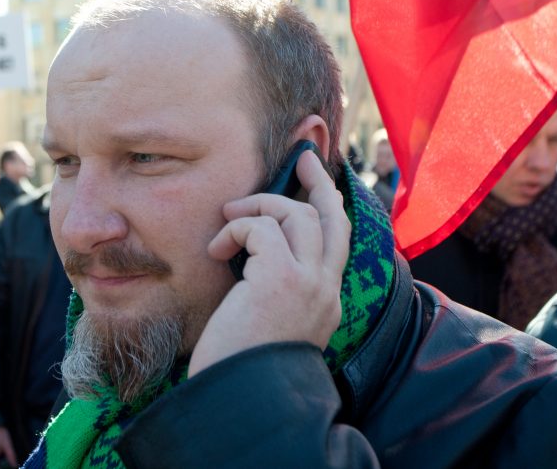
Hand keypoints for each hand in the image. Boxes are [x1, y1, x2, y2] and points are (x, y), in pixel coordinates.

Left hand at [189, 151, 349, 375]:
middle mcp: (325, 289)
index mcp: (325, 302)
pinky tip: (217, 249)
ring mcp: (309, 282)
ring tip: (228, 218)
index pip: (338, 243)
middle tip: (302, 160)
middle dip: (317, 183)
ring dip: (258, 206)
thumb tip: (255, 256)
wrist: (238, 395)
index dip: (330, 207)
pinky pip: (261, 227)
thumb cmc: (239, 363)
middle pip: (331, 218)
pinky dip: (236, 228)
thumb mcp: (267, 322)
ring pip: (297, 215)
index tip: (316, 182)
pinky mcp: (281, 278)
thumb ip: (274, 289)